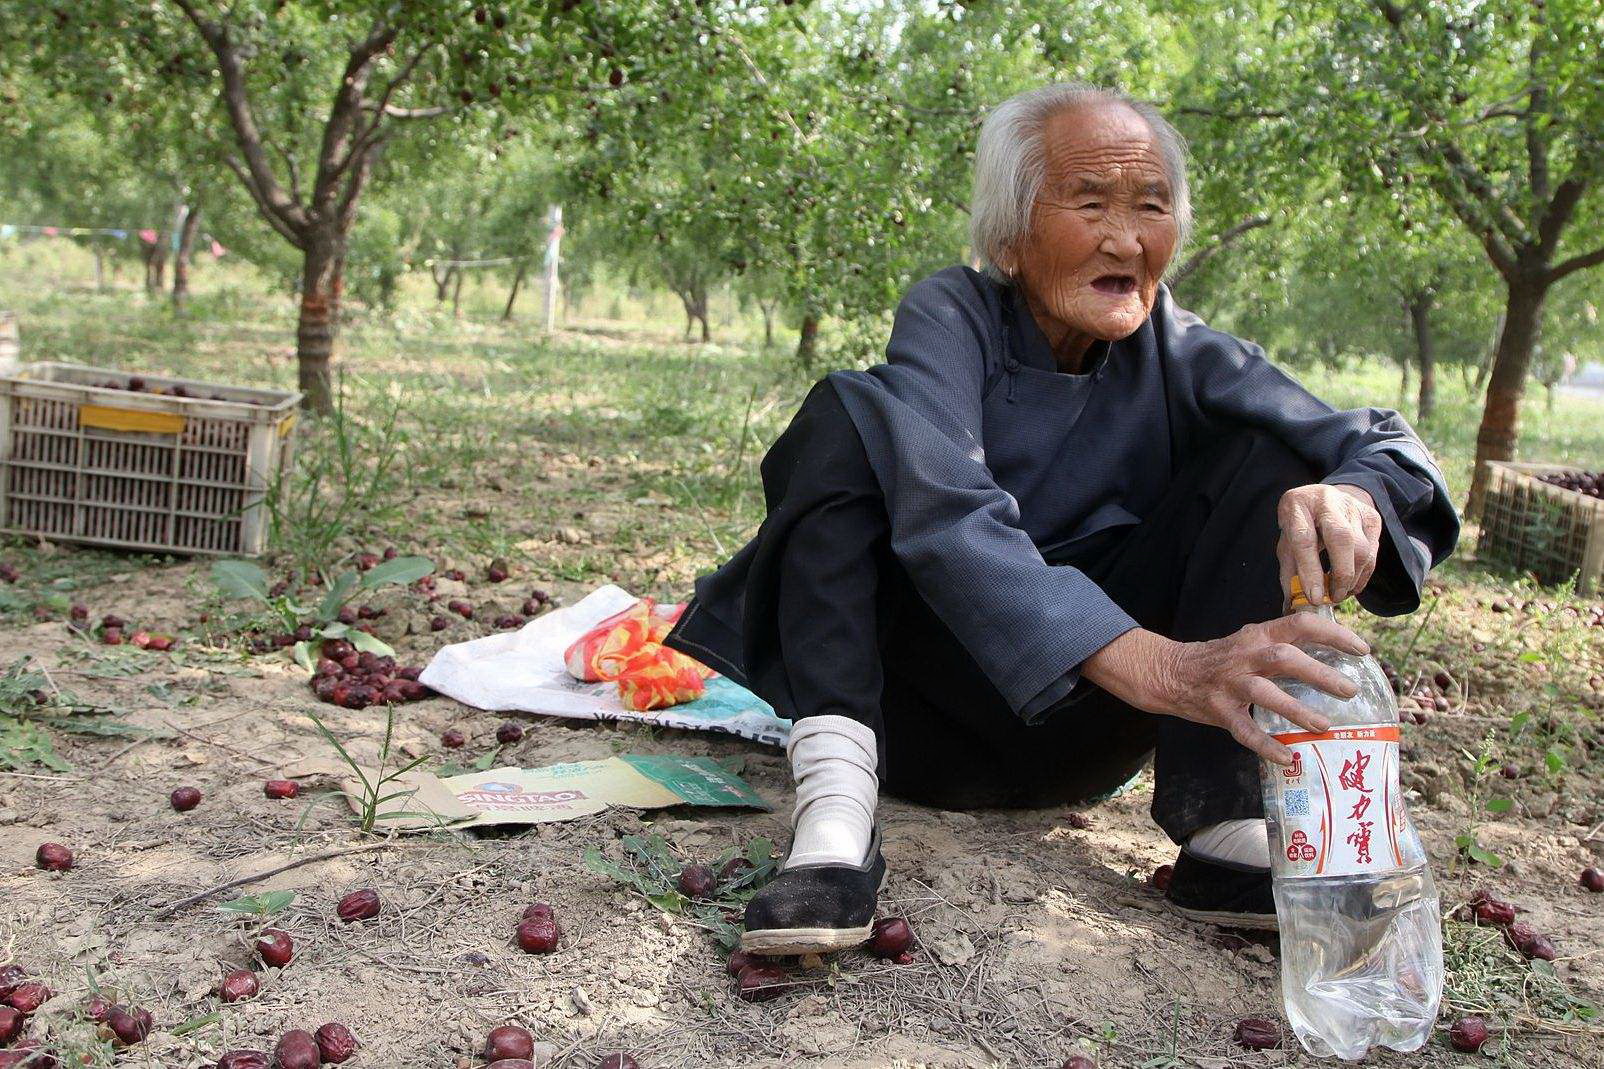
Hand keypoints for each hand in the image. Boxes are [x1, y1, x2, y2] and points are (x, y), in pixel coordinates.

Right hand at [1081, 616, 1370, 764]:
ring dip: (1297, 710)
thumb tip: (1333, 656)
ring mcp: (1230, 683)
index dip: (1334, 633)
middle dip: (1320, 674)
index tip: (1362, 650)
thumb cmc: (1221, 659)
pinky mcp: (1218, 709)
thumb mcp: (1250, 641)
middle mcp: (1245, 655)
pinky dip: (1267, 745)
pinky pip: (1245, 730)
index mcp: (1258, 634)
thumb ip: (1283, 644)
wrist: (1170, 672)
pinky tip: (1287, 757)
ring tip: (1325, 726)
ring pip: (1265, 693)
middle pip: (1285, 658)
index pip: (1301, 624)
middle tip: (1351, 691)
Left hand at [1276, 483, 1382, 605]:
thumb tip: (1292, 607)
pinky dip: (1364, 574)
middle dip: (1341, 575)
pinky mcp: (1371, 517)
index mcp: (1296, 506)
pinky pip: (1373, 551)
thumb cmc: (1300, 525)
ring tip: (1339, 593)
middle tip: (1333, 597)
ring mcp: (1352, 506)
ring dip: (1353, 578)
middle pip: (1341, 539)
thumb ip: (1289, 573)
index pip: (1304, 539)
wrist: (1321, 498)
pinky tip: (1351, 584)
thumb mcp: (1285, 543)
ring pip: (1362, 547)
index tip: (1314, 597)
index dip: (1310, 570)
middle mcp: (1326, 501)